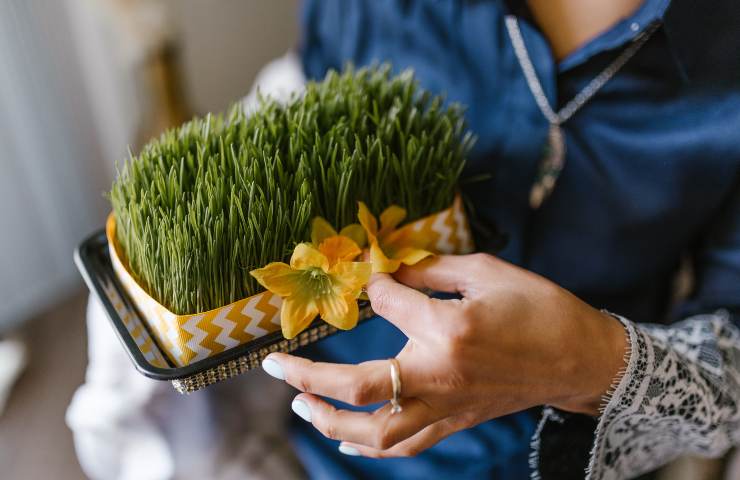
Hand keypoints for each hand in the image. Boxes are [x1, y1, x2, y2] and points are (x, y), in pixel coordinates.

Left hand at [260, 253, 626, 457]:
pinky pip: (406, 446)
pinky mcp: (455, 422)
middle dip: (307, 374)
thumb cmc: (538, 308)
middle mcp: (438, 375)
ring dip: (329, 422)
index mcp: (447, 330)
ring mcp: (446, 407)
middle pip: (358, 387)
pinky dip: (370, 446)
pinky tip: (348, 439)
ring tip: (300, 403)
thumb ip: (428, 271)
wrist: (579, 358)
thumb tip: (385, 270)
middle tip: (274, 364)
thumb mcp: (486, 272)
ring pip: (375, 432)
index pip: (384, 303)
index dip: (368, 283)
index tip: (364, 271)